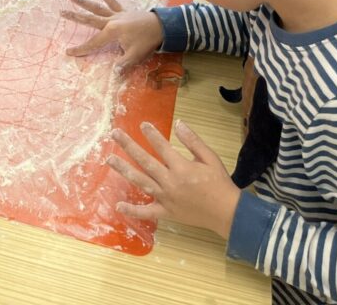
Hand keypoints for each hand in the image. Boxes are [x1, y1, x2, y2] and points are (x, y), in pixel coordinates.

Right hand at [62, 0, 162, 69]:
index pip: (93, 43)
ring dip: (84, 2)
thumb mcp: (135, 55)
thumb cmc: (148, 41)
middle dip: (74, 17)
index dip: (80, 49)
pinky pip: (112, 2)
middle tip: (61, 12)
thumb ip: (123, 64)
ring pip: (97, 8)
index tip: (68, 52)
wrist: (162, 26)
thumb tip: (113, 75)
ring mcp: (116, 15)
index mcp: (111, 32)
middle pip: (89, 19)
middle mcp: (111, 21)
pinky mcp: (123, 11)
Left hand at [109, 120, 240, 238]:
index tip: (142, 124)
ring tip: (110, 159)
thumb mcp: (210, 158)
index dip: (152, 135)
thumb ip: (193, 141)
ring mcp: (166, 198)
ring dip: (124, 170)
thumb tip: (178, 123)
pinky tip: (118, 206)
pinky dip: (132, 210)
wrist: (227, 213)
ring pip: (141, 182)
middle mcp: (170, 182)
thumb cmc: (219, 183)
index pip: (162, 147)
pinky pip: (147, 212)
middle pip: (145, 161)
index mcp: (182, 168)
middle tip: (114, 134)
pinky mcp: (166, 212)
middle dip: (129, 146)